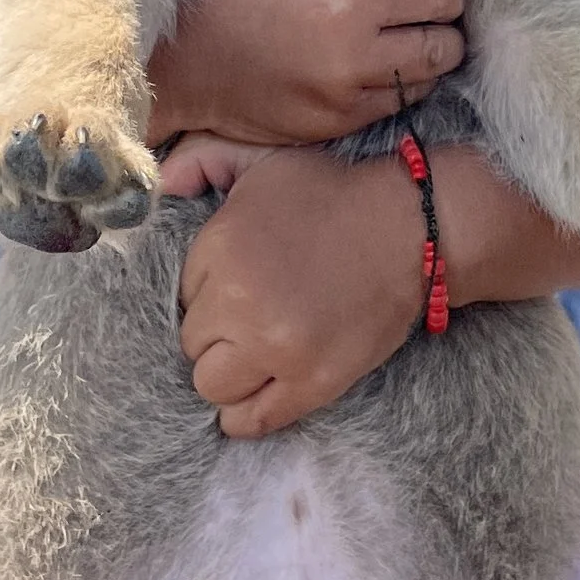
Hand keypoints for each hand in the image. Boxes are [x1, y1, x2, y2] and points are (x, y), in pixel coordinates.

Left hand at [177, 146, 426, 436]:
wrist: (413, 226)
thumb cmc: (334, 193)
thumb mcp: (263, 160)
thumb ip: (204, 159)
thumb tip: (166, 186)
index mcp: (220, 247)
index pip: (181, 295)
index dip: (207, 293)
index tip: (233, 288)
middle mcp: (240, 302)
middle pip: (193, 344)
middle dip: (216, 332)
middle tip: (248, 319)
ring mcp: (276, 347)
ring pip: (213, 386)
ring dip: (229, 373)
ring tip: (252, 357)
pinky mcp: (313, 382)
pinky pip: (253, 419)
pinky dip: (243, 416)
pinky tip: (250, 399)